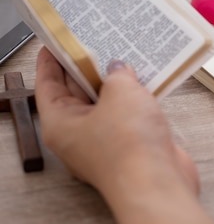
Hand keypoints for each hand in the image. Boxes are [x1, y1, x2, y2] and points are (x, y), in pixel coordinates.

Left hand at [35, 47, 198, 196]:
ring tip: (126, 55)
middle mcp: (79, 135)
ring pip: (106, 105)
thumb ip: (117, 74)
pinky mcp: (131, 146)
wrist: (157, 182)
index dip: (51, 60)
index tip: (57, 41)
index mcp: (60, 123)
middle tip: (96, 41)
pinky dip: (136, 99)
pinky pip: (128, 116)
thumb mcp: (120, 92)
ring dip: (116, 83)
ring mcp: (106, 142)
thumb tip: (118, 68)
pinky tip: (149, 82)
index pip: (47, 85)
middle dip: (87, 68)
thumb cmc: (128, 146)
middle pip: (76, 94)